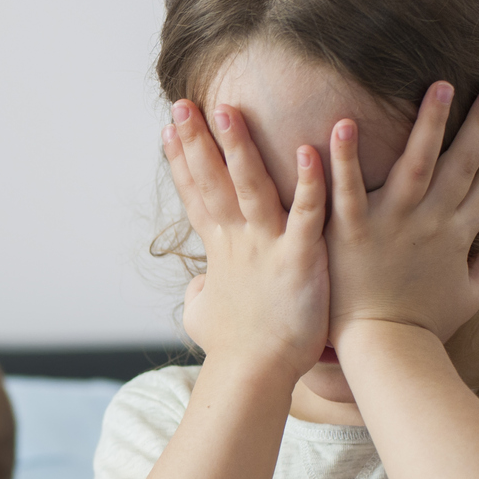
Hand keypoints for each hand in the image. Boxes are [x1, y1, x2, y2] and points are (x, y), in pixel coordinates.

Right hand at [166, 100, 328, 381]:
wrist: (255, 375)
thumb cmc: (236, 350)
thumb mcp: (205, 318)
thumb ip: (201, 294)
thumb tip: (198, 288)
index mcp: (220, 250)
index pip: (196, 195)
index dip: (181, 161)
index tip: (169, 129)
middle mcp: (238, 241)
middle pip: (212, 181)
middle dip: (197, 142)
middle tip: (183, 103)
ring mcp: (267, 248)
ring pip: (251, 187)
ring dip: (239, 148)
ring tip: (228, 111)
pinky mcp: (299, 260)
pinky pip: (306, 214)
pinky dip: (307, 183)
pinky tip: (308, 150)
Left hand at [324, 83, 478, 346]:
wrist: (386, 349)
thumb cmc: (422, 328)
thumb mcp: (467, 301)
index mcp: (457, 237)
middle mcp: (431, 222)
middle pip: (462, 165)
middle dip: (478, 127)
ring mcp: (392, 222)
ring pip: (416, 162)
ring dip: (428, 123)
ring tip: (440, 86)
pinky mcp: (353, 229)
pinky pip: (347, 186)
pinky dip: (345, 155)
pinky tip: (343, 122)